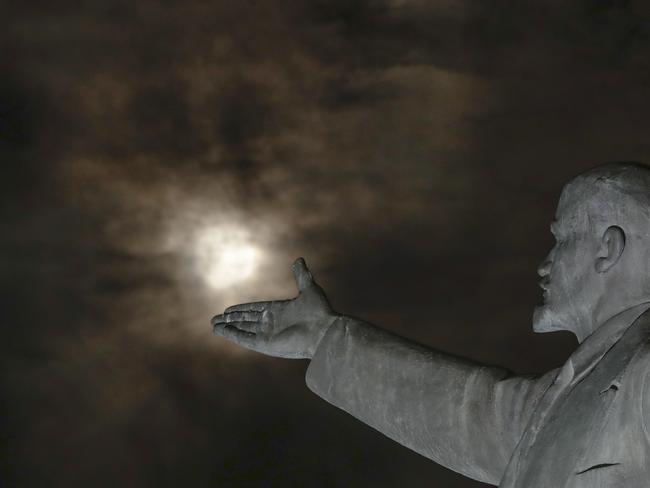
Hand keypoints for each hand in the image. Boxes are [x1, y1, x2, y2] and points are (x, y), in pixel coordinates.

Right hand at [211, 258, 338, 358]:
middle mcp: (272, 323)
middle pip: (246, 321)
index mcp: (280, 311)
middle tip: (215, 319)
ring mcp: (268, 335)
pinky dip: (232, 335)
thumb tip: (299, 259)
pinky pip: (245, 339)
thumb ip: (301, 275)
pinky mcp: (266, 345)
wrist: (324, 331)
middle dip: (230, 320)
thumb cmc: (320, 311)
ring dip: (228, 328)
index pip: (255, 310)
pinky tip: (220, 331)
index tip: (227, 309)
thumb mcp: (309, 288)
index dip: (241, 310)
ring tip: (213, 325)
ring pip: (243, 330)